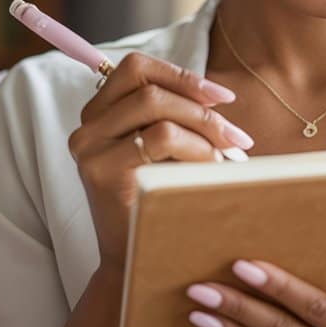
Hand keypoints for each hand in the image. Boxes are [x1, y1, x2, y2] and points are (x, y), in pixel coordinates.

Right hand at [72, 51, 252, 271]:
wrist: (138, 259)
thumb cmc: (160, 201)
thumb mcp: (166, 152)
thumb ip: (177, 117)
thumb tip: (219, 96)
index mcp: (100, 114)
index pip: (136, 68)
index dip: (182, 75)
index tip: (224, 98)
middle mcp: (88, 127)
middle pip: (148, 85)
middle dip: (200, 104)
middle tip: (237, 136)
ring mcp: (90, 148)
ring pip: (155, 106)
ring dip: (203, 125)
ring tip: (229, 154)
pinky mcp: (103, 170)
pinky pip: (160, 137)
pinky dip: (196, 147)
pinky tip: (213, 167)